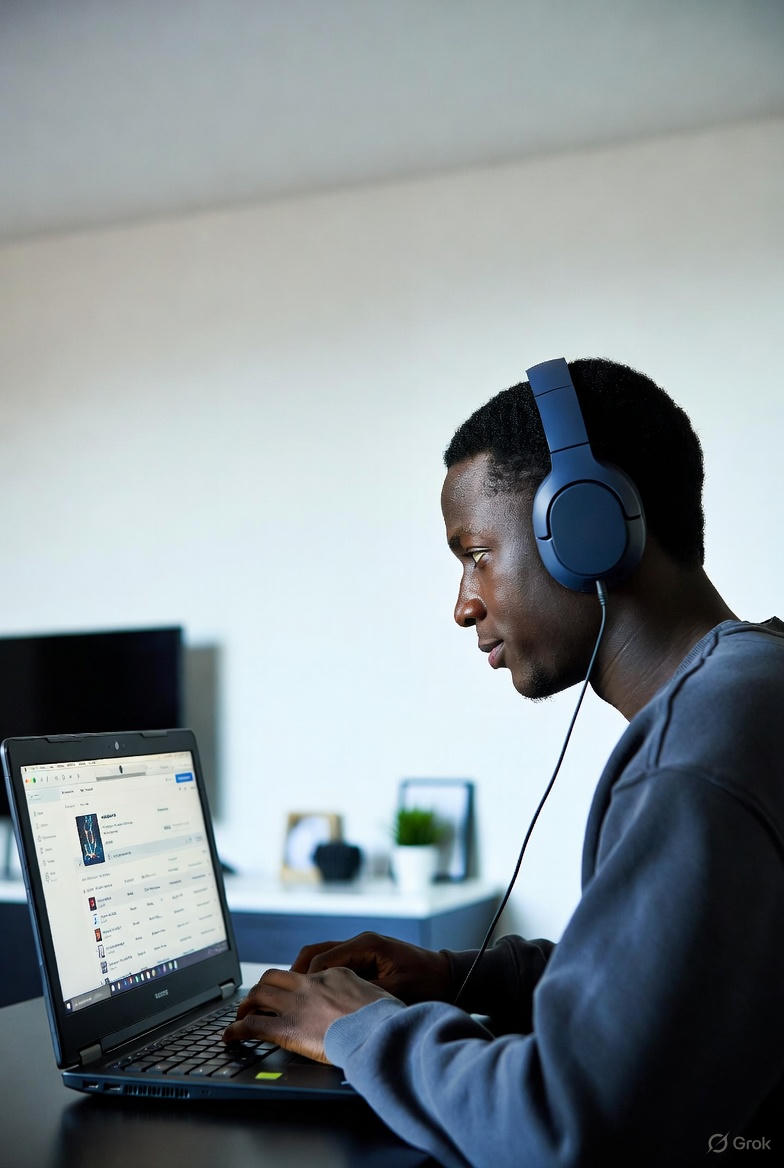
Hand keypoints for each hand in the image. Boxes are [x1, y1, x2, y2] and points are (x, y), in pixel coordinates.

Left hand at [222, 966, 393, 1062]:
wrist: (379, 1032)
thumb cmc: (386, 1019)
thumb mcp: (379, 996)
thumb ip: (363, 997)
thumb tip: (367, 1007)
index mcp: (334, 974)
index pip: (306, 975)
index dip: (294, 986)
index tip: (290, 996)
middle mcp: (311, 984)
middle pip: (275, 977)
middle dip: (261, 988)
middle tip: (254, 1001)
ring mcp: (297, 1004)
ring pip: (259, 995)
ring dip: (245, 1005)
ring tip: (239, 1016)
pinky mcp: (287, 1028)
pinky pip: (253, 1025)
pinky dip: (236, 1030)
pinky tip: (229, 1037)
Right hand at [290, 931, 451, 1003]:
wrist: (449, 976)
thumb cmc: (427, 984)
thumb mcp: (396, 993)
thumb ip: (365, 997)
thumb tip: (337, 1009)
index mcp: (366, 945)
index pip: (324, 960)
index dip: (307, 982)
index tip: (295, 1002)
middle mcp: (360, 943)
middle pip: (315, 953)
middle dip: (297, 974)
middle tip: (282, 997)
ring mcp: (361, 949)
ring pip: (321, 957)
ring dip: (306, 976)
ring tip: (293, 999)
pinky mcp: (364, 959)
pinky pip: (333, 964)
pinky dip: (320, 978)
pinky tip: (315, 998)